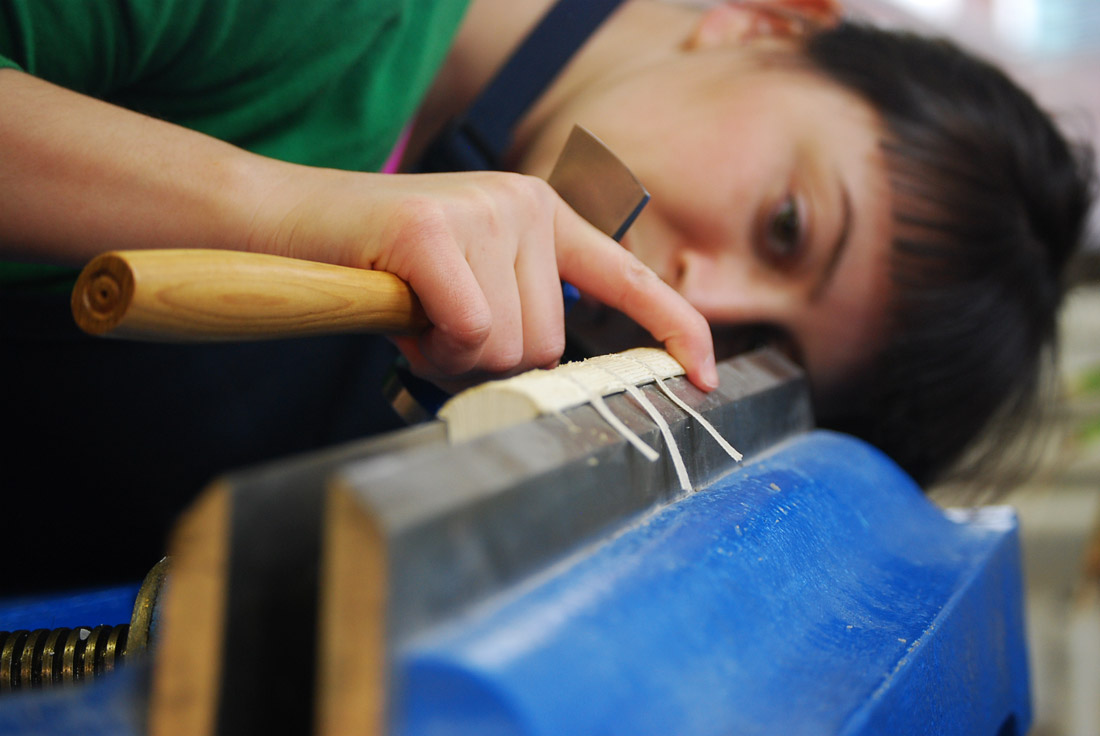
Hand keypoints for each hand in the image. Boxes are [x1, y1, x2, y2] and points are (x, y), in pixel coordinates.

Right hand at [251, 168, 718, 391]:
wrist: (295, 224)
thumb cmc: (387, 270)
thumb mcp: (471, 287)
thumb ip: (518, 314)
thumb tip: (547, 370)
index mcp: (542, 216)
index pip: (627, 277)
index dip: (672, 328)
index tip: (704, 375)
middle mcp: (523, 205)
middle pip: (551, 343)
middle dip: (493, 361)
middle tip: (438, 333)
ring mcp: (482, 212)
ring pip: (509, 346)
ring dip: (456, 358)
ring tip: (417, 319)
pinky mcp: (432, 230)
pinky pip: (468, 329)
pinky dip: (433, 343)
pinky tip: (402, 313)